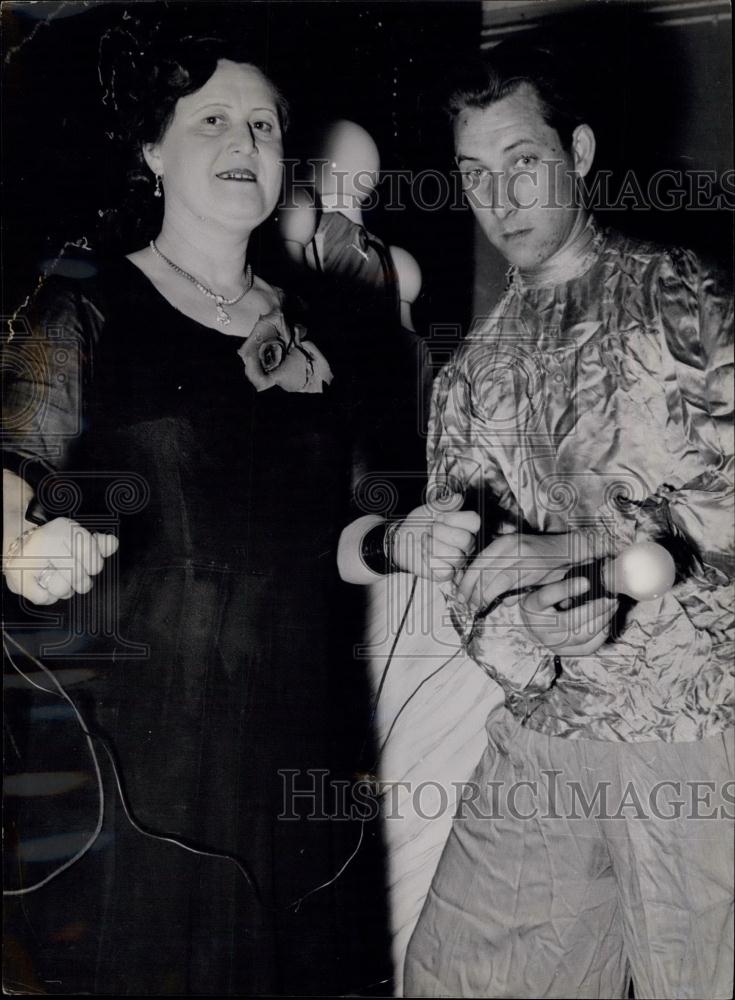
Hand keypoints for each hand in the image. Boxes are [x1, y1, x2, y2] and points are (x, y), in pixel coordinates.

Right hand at [3, 518, 118, 605]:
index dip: (94, 564)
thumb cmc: (52, 544)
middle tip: (75, 576)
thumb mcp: (76, 538)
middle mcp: (44, 542)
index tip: (90, 565)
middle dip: (81, 581)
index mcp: (62, 530)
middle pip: (78, 575)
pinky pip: (44, 599)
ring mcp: (28, 561)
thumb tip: (112, 543)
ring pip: (61, 589)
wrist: (17, 543)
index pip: (90, 552)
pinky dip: (48, 596)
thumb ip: (97, 544)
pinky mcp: (17, 579)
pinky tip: (44, 585)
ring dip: (64, 589)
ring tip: (58, 579)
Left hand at [391, 493, 480, 580]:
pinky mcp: (444, 573)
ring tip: (425, 541)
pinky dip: (431, 562)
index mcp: (464, 527)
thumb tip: (458, 499)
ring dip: (434, 546)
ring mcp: (456, 560)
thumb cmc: (418, 524)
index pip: (474, 521)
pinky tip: (425, 555)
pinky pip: (446, 571)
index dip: (454, 518)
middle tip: (428, 530)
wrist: (401, 539)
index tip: (437, 517)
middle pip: (466, 540)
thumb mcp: (428, 509)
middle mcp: (465, 545)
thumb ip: (444, 504)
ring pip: (457, 556)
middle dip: (441, 532)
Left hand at [458, 531, 595, 612]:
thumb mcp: (514, 557)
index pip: (477, 563)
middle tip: (466, 604)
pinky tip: (502, 603)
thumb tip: (479, 591)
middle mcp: (509, 547)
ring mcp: (522, 557)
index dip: (466, 581)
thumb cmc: (537, 557)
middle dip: (472, 591)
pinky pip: (514, 585)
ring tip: (479, 607)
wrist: (566, 550)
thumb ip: (497, 570)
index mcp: (501, 543)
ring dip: (485, 596)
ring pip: (496, 580)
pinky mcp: (534, 568)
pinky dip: (505, 596)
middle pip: (483, 572)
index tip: (460, 595)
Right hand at [519, 572, 618, 654]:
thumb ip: (563, 573)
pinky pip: (587, 647)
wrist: (535, 618)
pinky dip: (600, 634)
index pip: (546, 597)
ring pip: (581, 635)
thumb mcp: (547, 581)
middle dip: (594, 608)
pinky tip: (607, 620)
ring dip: (602, 620)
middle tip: (610, 596)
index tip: (587, 581)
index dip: (566, 589)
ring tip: (612, 605)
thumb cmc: (544, 594)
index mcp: (531, 605)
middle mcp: (538, 627)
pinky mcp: (563, 652)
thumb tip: (591, 561)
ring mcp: (550, 642)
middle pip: (568, 621)